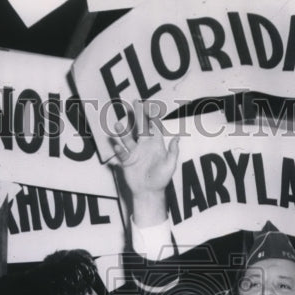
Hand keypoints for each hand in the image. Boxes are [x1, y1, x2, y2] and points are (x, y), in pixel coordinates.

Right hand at [110, 101, 178, 224]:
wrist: (149, 192)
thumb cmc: (161, 179)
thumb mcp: (170, 165)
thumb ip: (173, 151)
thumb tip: (178, 138)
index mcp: (156, 145)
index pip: (154, 127)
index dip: (153, 116)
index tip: (151, 105)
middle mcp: (144, 146)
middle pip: (140, 127)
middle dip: (138, 115)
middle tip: (135, 102)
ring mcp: (135, 153)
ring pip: (127, 139)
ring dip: (122, 132)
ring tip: (117, 124)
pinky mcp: (127, 161)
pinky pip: (122, 153)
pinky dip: (119, 150)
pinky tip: (117, 146)